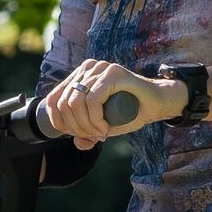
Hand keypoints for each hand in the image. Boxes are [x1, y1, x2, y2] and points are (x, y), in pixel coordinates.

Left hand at [40, 60, 180, 149]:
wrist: (158, 103)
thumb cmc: (131, 112)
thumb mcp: (103, 125)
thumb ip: (88, 133)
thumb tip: (76, 143)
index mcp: (79, 76)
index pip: (53, 99)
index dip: (58, 122)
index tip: (74, 135)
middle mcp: (87, 68)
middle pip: (64, 103)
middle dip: (75, 127)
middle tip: (92, 137)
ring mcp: (99, 68)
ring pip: (76, 102)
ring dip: (86, 125)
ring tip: (100, 134)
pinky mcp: (112, 73)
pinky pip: (92, 100)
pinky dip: (95, 119)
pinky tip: (105, 128)